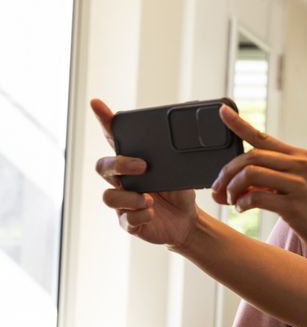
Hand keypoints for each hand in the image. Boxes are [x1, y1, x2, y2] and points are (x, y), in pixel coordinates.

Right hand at [92, 98, 197, 247]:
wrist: (188, 221)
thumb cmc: (178, 191)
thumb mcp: (179, 169)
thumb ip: (172, 154)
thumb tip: (181, 130)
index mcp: (131, 163)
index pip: (114, 139)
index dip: (104, 121)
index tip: (97, 103)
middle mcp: (122, 181)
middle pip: (103, 167)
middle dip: (120, 164)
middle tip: (143, 166)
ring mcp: (123, 203)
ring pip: (108, 196)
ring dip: (129, 197)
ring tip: (150, 199)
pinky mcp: (130, 223)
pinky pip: (126, 219)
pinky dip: (141, 215)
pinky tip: (153, 213)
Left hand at [211, 105, 306, 256]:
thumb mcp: (298, 185)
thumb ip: (271, 179)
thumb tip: (238, 182)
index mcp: (298, 156)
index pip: (262, 136)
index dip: (239, 123)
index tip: (222, 111)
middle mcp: (299, 164)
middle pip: (250, 156)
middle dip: (226, 172)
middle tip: (218, 189)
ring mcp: (298, 183)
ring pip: (250, 173)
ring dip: (232, 187)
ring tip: (230, 200)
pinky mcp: (294, 205)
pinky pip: (257, 197)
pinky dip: (243, 203)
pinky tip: (242, 209)